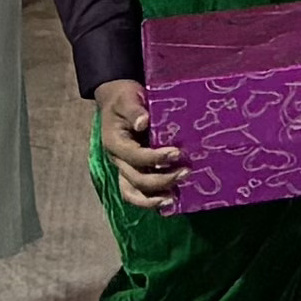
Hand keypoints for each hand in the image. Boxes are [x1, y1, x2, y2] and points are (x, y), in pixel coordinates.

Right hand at [92, 77, 186, 210]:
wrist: (119, 101)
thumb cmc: (124, 98)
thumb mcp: (127, 98)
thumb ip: (134, 109)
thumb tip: (143, 122)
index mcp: (114, 142)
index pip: (134, 156)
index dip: (155, 158)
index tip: (177, 153)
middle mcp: (117, 160)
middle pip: (136, 179)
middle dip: (162, 179)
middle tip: (186, 172)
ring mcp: (123, 168)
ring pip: (133, 192)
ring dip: (154, 198)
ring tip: (175, 199)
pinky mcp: (132, 171)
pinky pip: (137, 193)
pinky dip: (151, 201)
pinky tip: (170, 202)